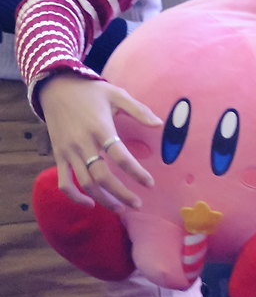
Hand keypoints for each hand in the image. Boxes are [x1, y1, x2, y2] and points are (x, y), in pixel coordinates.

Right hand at [38, 72, 161, 210]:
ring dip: (103, 199)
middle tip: (137, 204)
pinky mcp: (58, 155)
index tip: (150, 184)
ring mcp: (69, 151)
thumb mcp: (117, 94)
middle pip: (102, 176)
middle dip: (121, 194)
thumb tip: (159, 124)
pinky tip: (90, 203)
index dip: (136, 172)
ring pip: (85, 183)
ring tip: (120, 209)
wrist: (56, 87)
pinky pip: (64, 182)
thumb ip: (139, 110)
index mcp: (100, 127)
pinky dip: (75, 197)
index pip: (120, 156)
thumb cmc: (91, 91)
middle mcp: (83, 143)